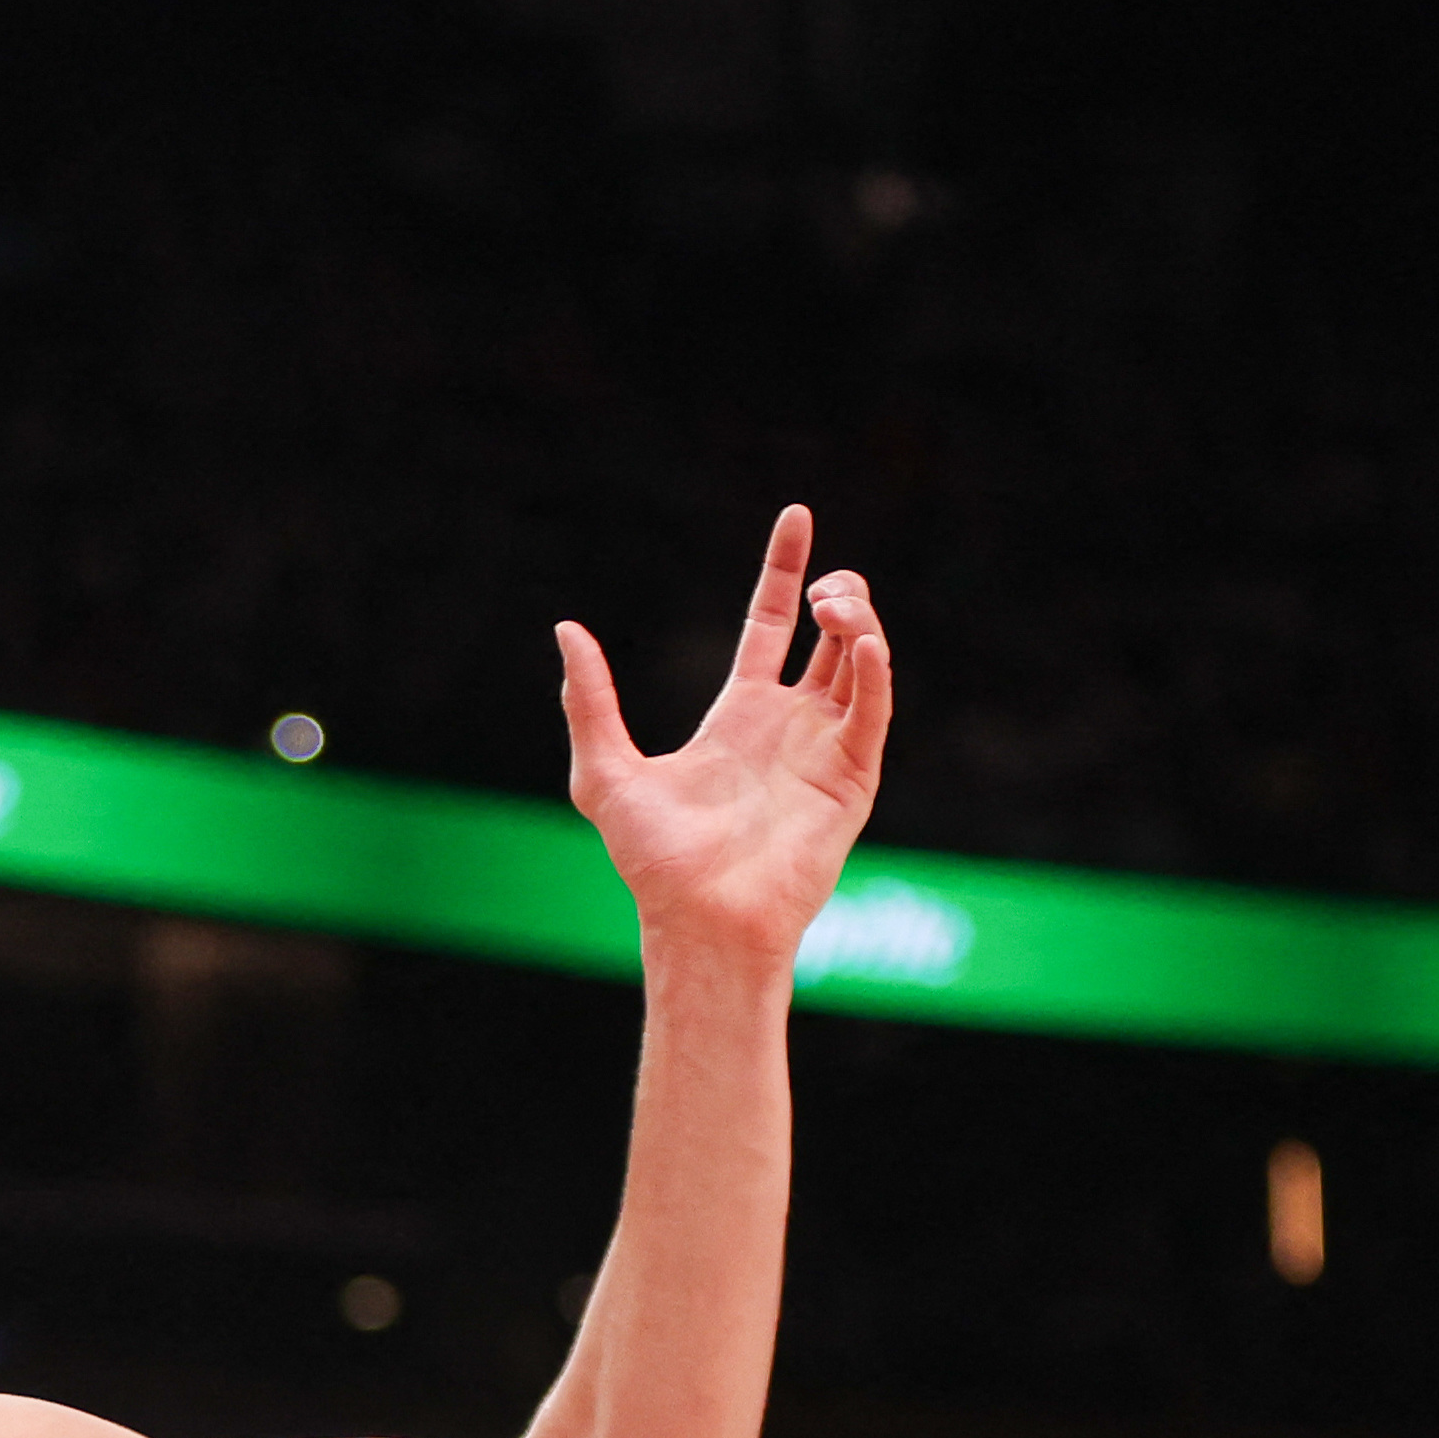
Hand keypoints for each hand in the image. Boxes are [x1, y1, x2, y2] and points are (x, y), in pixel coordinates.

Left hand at [560, 507, 893, 969]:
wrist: (696, 919)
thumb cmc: (652, 862)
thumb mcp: (605, 771)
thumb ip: (589, 701)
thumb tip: (566, 629)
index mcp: (739, 715)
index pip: (769, 624)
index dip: (784, 570)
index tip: (797, 517)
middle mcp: (789, 725)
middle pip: (829, 635)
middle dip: (836, 594)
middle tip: (822, 586)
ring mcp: (825, 750)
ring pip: (860, 662)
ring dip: (857, 623)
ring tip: (833, 605)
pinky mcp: (850, 780)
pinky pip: (872, 713)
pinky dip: (873, 673)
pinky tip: (860, 644)